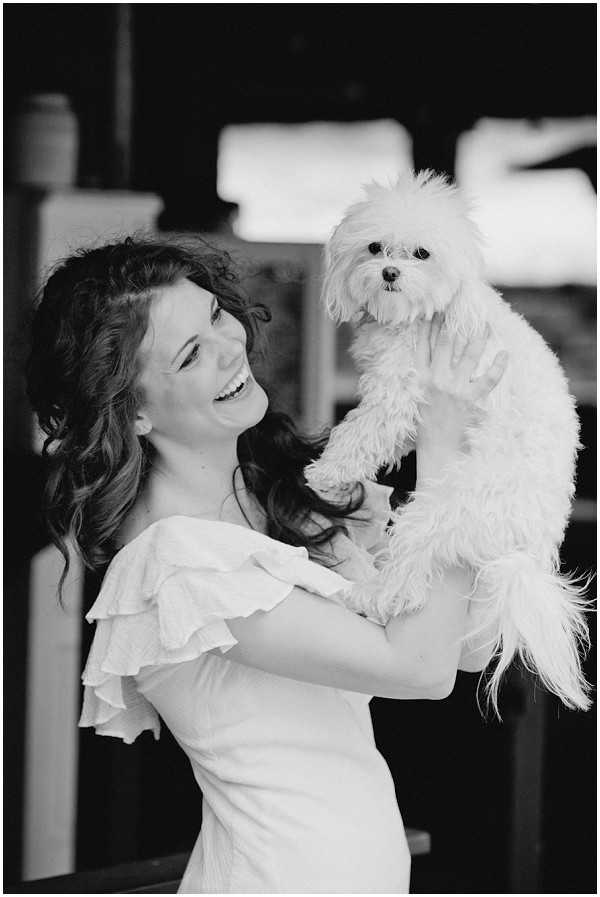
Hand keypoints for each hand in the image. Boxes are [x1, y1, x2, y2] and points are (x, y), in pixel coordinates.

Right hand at [414, 314, 507, 481]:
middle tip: (461, 307)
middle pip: (443, 343)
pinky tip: (505, 355)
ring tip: (485, 324)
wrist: (437, 449)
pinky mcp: (468, 399)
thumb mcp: (418, 397)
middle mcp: (435, 380)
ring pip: (467, 355)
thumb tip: (435, 357)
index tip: (435, 310)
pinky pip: (487, 380)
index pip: (422, 346)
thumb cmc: (427, 425)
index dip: (428, 326)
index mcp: (420, 378)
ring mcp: (452, 388)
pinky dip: (498, 367)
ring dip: (477, 338)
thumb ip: (425, 376)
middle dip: (451, 323)